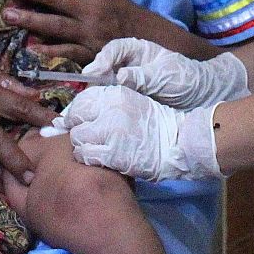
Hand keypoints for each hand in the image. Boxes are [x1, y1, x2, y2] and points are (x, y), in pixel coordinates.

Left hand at [0, 0, 139, 61]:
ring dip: (30, 20)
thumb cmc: (120, 15)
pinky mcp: (90, 54)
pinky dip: (49, 51)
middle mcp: (92, 10)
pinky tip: (30, 48)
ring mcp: (90, 33)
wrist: (147, 42)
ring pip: (56, 25)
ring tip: (8, 14)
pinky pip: (66, 52)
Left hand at [53, 86, 222, 180]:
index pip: (81, 101)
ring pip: (77, 138)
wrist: (178, 143)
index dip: (76, 114)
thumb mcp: (131, 104)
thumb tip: (75, 115)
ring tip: (96, 149)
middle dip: (77, 129)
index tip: (80, 123)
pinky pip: (85, 155)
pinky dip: (89, 158)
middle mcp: (109, 109)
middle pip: (75, 118)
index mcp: (115, 94)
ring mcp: (110, 131)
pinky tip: (101, 159)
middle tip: (87, 138)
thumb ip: (106, 106)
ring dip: (83, 145)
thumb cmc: (154, 125)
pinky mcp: (112, 153)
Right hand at [84, 37, 249, 108]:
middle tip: (85, 90)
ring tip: (87, 103)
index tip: (95, 72)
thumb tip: (120, 77)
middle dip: (94, 77)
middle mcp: (130, 64)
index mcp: (139, 51)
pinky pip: (113, 98)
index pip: (114, 49)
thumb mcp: (166, 76)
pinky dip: (105, 104)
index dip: (102, 59)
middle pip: (105, 66)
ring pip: (105, 83)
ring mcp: (129, 82)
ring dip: (96, 92)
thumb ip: (143, 76)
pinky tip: (99, 112)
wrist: (203, 99)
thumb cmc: (186, 80)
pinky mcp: (129, 98)